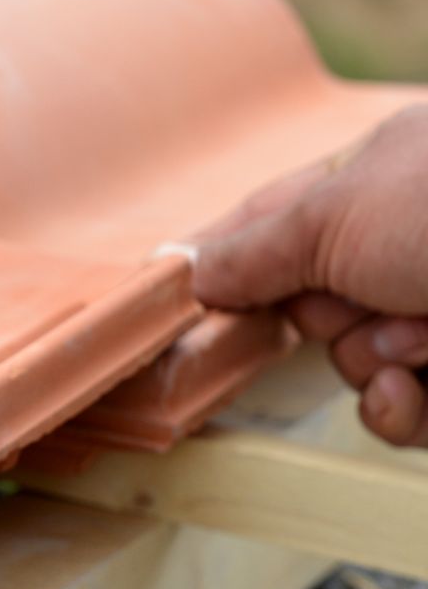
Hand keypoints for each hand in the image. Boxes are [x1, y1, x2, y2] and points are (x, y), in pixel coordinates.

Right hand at [192, 103, 427, 446]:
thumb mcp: (335, 212)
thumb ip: (253, 249)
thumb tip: (186, 268)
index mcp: (383, 178)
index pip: (275, 222)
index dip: (228, 264)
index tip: (184, 301)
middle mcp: (413, 243)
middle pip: (310, 306)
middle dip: (322, 319)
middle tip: (354, 300)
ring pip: (356, 364)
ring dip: (368, 362)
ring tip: (417, 338)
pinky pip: (403, 410)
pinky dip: (399, 407)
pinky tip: (417, 383)